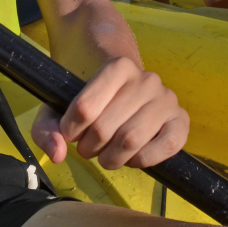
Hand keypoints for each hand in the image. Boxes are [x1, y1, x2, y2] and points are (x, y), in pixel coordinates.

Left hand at [30, 56, 188, 169]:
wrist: (125, 85)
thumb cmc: (89, 94)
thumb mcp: (59, 104)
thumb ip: (47, 128)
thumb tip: (58, 153)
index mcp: (118, 66)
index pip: (85, 108)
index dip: (69, 129)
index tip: (70, 130)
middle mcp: (147, 79)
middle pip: (104, 128)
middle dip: (88, 147)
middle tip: (87, 146)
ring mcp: (166, 99)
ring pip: (131, 140)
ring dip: (111, 158)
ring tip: (106, 153)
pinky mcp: (180, 120)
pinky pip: (166, 146)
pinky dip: (143, 160)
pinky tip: (131, 156)